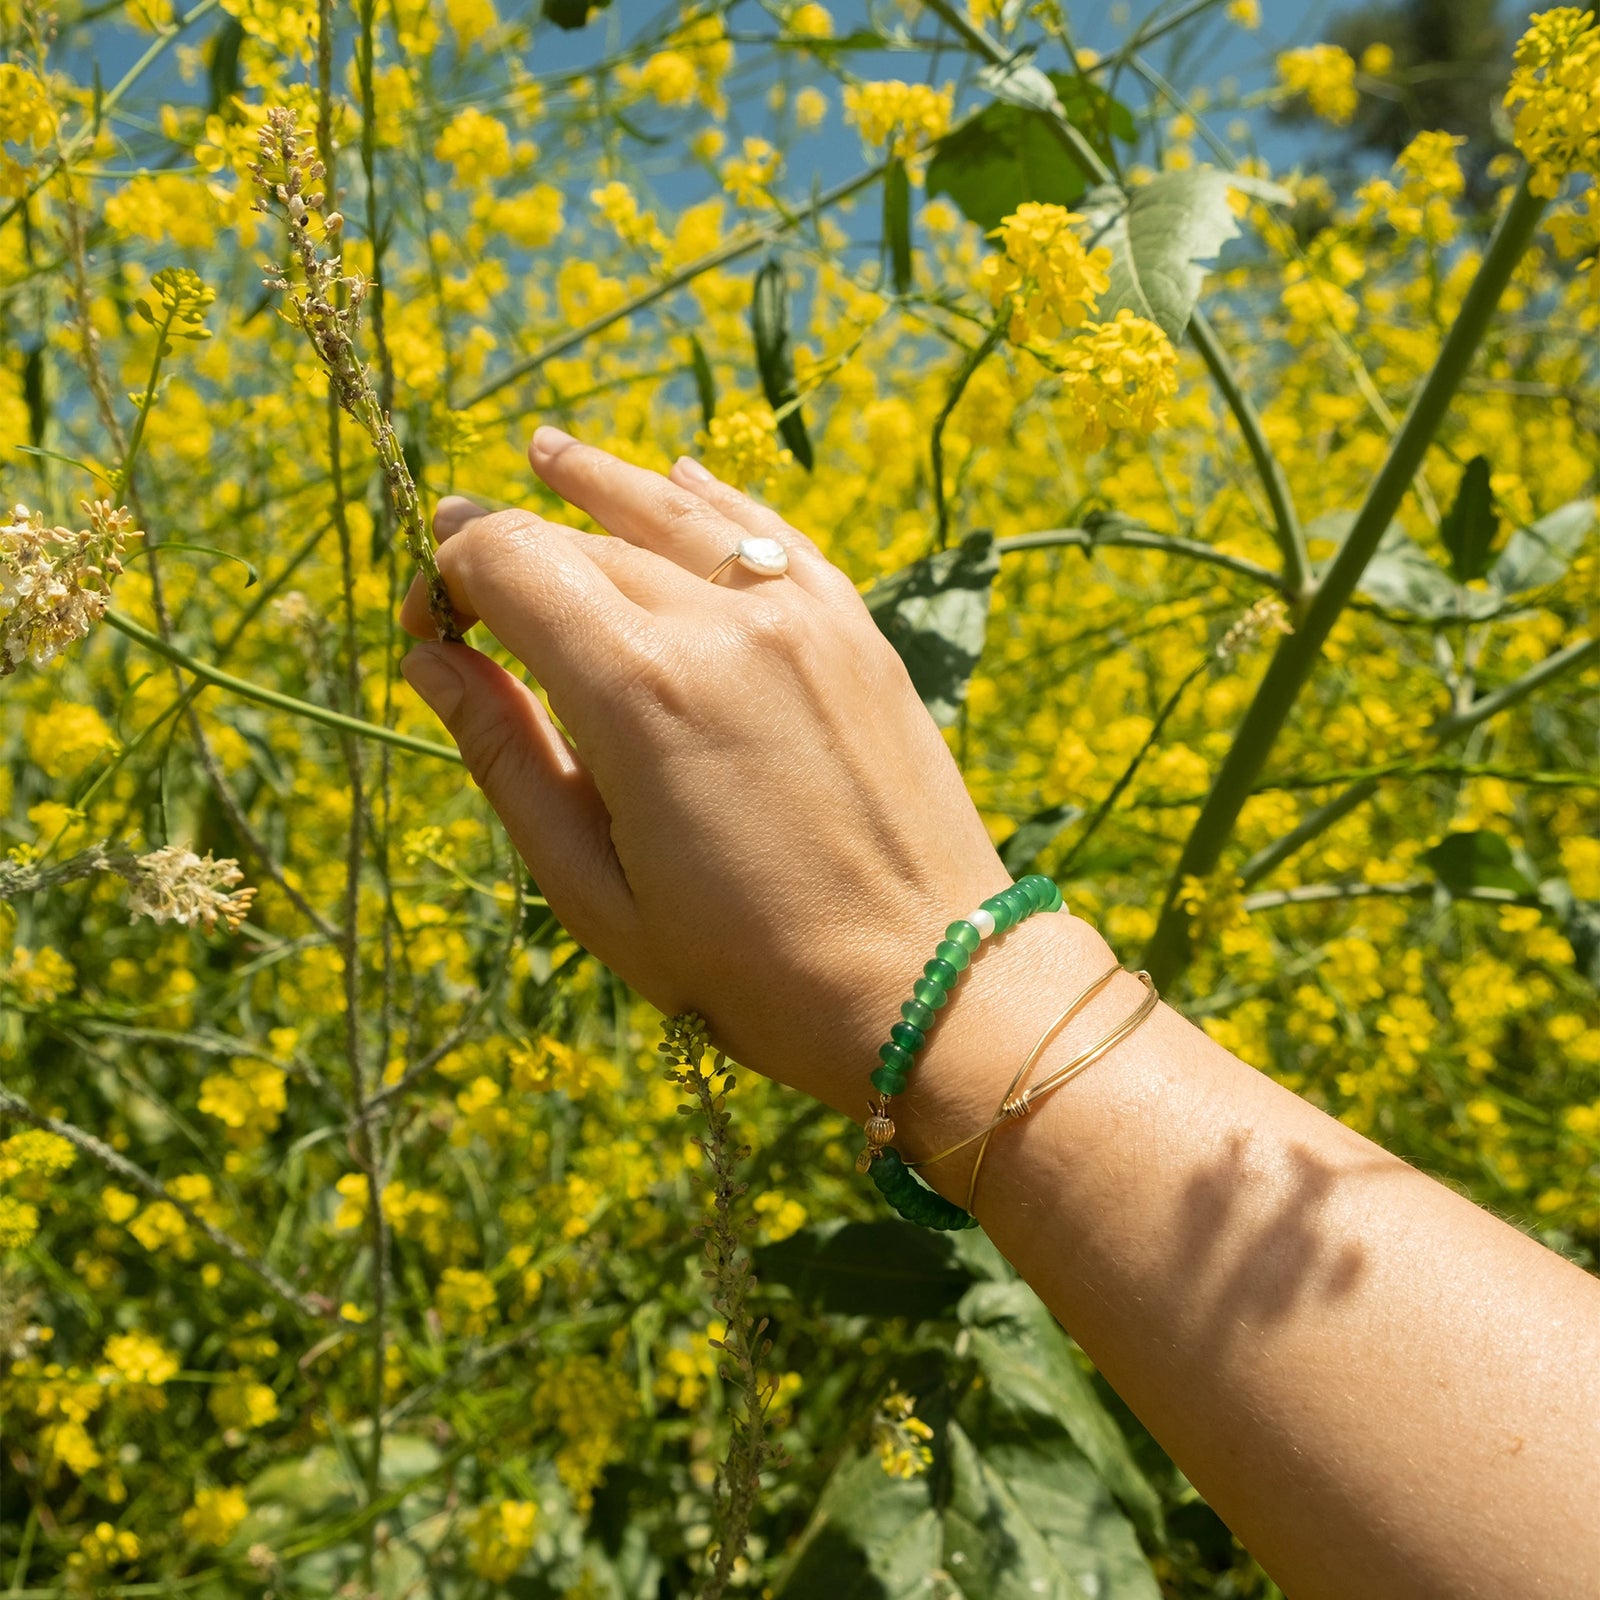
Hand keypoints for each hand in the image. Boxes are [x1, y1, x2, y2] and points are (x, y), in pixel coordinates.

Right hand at [399, 428, 1102, 1127]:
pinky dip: (711, 501)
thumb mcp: (596, 890)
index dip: (449, 574)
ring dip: (600, 486)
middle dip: (511, 547)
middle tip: (468, 575)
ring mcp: (802, 617)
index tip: (427, 623)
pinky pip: (767, 535)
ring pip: (675, 515)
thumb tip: (429, 659)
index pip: (512, 563)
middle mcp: (722, 625)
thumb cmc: (747, 966)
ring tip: (544, 454)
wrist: (930, 983)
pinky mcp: (856, 630)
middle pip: (585, 539)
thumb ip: (508, 757)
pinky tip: (677, 476)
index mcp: (640, 693)